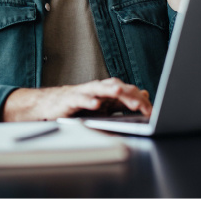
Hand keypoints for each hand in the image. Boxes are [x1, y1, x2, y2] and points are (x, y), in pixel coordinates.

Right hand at [1, 78, 151, 121]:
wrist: (50, 105)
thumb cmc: (78, 105)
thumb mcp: (104, 106)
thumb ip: (123, 102)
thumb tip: (144, 94)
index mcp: (106, 91)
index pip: (127, 92)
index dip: (139, 100)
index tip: (151, 111)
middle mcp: (97, 89)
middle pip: (116, 88)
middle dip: (129, 96)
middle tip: (142, 105)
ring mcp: (83, 93)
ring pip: (99, 89)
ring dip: (110, 90)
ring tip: (120, 93)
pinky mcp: (70, 99)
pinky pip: (80, 99)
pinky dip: (88, 101)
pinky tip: (95, 104)